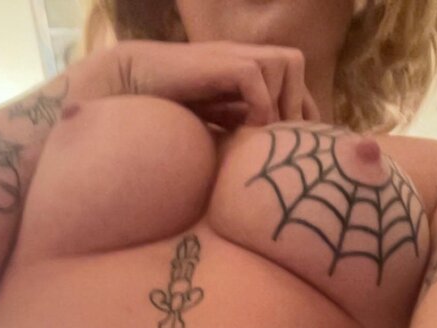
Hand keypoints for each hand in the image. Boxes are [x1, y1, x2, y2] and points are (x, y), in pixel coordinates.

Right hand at [69, 40, 320, 128]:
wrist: (133, 87)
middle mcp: (247, 58)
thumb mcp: (217, 124)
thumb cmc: (172, 112)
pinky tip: (245, 129)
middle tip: (284, 144)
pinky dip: (258, 104)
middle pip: (297, 70)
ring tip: (263, 135)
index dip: (303, 115)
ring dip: (278, 103)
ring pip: (285, 67)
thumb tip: (269, 162)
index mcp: (250, 73)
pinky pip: (257, 78)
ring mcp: (235, 56)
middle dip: (296, 106)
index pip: (295, 86)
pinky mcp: (222, 62)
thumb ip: (242, 130)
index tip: (298, 150)